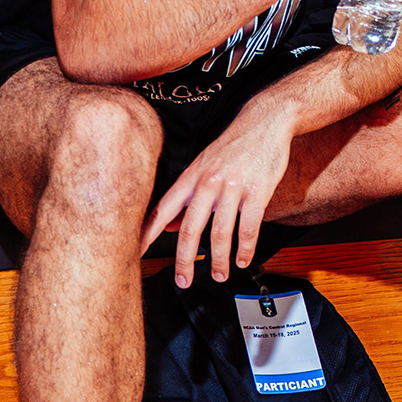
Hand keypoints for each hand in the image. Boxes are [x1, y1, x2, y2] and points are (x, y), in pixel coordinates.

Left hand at [141, 104, 295, 285]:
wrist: (265, 121)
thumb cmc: (234, 144)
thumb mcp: (204, 165)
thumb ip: (189, 195)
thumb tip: (172, 224)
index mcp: (192, 177)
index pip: (163, 210)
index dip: (147, 234)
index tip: (135, 254)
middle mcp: (208, 182)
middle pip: (191, 229)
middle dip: (185, 260)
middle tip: (183, 280)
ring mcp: (233, 187)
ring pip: (221, 233)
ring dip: (220, 260)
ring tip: (221, 274)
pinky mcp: (258, 191)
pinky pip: (249, 227)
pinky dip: (245, 248)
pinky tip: (244, 258)